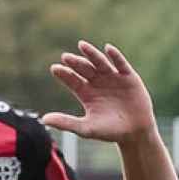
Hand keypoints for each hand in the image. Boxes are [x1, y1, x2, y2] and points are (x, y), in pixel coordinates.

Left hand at [41, 42, 156, 145]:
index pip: (72, 80)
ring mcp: (113, 78)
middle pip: (84, 69)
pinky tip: (108, 49)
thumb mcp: (85, 128)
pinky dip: (115, 56)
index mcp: (86, 93)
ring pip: (100, 63)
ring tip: (82, 45)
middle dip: (75, 63)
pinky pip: (121, 64)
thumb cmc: (109, 132)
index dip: (64, 74)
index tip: (54, 68)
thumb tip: (43, 119)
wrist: (135, 133)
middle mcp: (97, 83)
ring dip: (91, 54)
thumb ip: (66, 122)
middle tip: (65, 57)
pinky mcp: (128, 77)